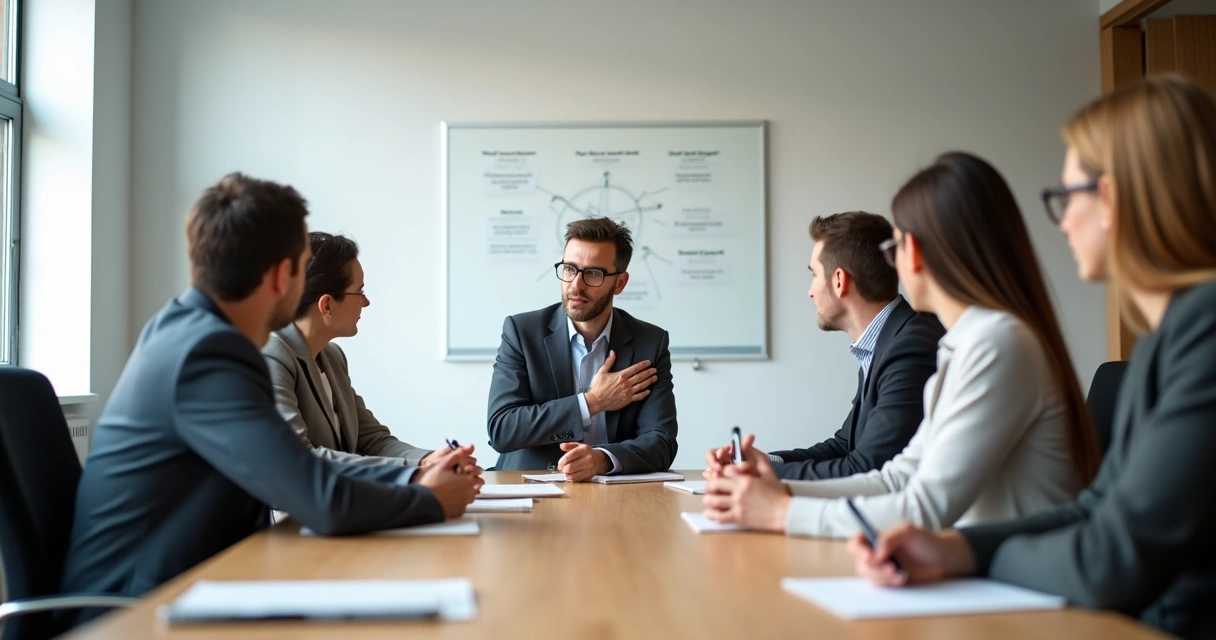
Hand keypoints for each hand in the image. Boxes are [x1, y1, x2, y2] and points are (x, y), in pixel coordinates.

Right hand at [413, 448, 482, 516]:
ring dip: (466, 492)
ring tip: (453, 489)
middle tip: (458, 479)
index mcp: (467, 480)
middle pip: (476, 485)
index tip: (465, 470)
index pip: (477, 473)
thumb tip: (469, 447)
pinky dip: (460, 502)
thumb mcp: (443, 464)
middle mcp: (469, 493)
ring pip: (470, 496)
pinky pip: (463, 506)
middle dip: (469, 481)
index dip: (470, 470)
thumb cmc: (432, 484)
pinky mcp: (458, 512)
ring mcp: (464, 503)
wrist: (422, 501)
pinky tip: (450, 498)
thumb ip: (457, 455)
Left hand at [556, 442, 610, 481]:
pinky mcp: (589, 475)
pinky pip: (577, 479)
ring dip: (567, 474)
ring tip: (567, 472)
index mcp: (583, 450)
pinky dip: (572, 478)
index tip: (559, 464)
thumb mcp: (579, 446)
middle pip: (570, 467)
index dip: (561, 462)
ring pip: (573, 475)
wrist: (599, 460)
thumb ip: (569, 445)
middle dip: (563, 469)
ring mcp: (589, 468)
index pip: (569, 456)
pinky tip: (571, 475)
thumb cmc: (587, 453)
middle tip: (562, 468)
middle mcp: (587, 459)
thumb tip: (562, 446)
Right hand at [584, 351, 656, 414]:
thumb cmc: (598, 387)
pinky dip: (644, 393)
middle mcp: (626, 383)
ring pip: (641, 386)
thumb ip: (609, 362)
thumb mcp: (602, 372)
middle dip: (648, 372)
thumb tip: (613, 352)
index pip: (635, 368)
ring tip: (655, 378)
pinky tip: (648, 391)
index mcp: (621, 376)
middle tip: (655, 370)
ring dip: (649, 381)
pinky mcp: (627, 400)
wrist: (596, 401)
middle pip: (640, 376)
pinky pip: (638, 396)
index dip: (643, 365)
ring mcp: (628, 392)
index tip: (649, 363)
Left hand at [702, 435, 789, 531]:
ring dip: (708, 500)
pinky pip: (719, 516)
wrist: (785, 512)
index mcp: (745, 478)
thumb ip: (757, 457)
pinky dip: (712, 515)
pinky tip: (710, 513)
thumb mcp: (768, 471)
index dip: (720, 472)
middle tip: (710, 489)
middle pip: (714, 484)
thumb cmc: (778, 493)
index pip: (724, 470)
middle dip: (709, 486)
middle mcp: (739, 490)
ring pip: (713, 501)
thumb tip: (748, 443)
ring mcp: (738, 504)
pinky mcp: (739, 517)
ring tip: (709, 500)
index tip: (719, 475)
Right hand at [847, 523, 974, 586]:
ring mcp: (882, 568)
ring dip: (882, 576)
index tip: (869, 557)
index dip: (858, 550)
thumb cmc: (926, 541)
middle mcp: (876, 552)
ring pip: (869, 575)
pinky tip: (902, 579)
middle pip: (860, 561)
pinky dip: (889, 583)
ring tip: (900, 574)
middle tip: (890, 568)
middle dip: (874, 567)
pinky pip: (880, 585)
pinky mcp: (889, 580)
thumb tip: (876, 554)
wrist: (943, 559)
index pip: (857, 542)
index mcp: (877, 537)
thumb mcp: (908, 531)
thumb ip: (889, 538)